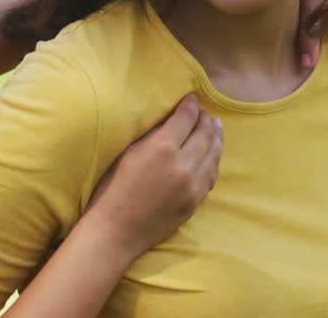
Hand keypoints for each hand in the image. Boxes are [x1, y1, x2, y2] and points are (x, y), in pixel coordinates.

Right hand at [83, 95, 222, 260]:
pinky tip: (212, 154)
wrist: (115, 230)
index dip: (191, 105)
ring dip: (216, 138)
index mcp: (162, 147)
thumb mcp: (128, 152)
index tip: (192, 98)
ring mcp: (192, 186)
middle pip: (204, 134)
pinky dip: (214, 161)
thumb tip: (169, 118)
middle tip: (205, 112)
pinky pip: (211, 176)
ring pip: (214, 155)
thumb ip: (152, 134)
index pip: (186, 118)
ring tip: (216, 127)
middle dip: (206, 119)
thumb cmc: (112, 188)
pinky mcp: (195, 202)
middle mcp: (182, 165)